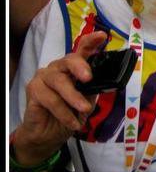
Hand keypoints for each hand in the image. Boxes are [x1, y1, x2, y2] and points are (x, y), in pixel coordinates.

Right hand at [12, 31, 106, 165]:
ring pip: (59, 82)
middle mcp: (58, 68)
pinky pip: (50, 99)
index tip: (102, 36)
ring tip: (84, 110)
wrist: (49, 135)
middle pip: (69, 60)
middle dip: (80, 67)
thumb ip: (93, 88)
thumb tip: (106, 81)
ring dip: (73, 98)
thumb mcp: (87, 100)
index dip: (92, 41)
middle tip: (88, 78)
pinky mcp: (33, 90)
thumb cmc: (69, 113)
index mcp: (74, 67)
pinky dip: (64, 112)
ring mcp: (44, 77)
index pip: (82, 49)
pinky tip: (72, 122)